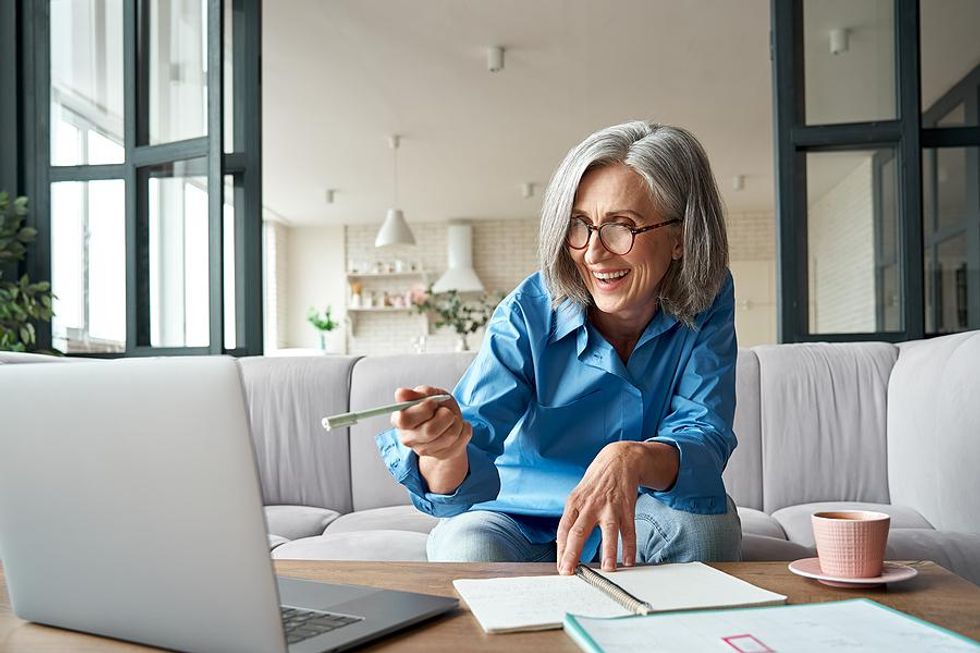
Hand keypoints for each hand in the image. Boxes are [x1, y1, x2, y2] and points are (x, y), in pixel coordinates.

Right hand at [390, 386, 470, 460]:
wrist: (448, 422)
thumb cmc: (436, 406)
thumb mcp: (428, 393)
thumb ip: (417, 394)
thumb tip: (401, 393)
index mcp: (399, 420)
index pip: (404, 420)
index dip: (422, 409)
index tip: (432, 402)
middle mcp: (408, 438)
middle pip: (429, 431)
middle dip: (445, 416)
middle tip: (445, 411)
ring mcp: (424, 450)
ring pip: (449, 436)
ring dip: (457, 422)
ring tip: (452, 418)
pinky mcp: (442, 456)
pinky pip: (461, 440)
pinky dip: (465, 429)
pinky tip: (458, 427)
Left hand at [556, 441, 641, 574]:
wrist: (618, 461)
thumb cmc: (595, 483)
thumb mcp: (577, 496)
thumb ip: (571, 519)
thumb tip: (563, 546)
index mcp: (574, 503)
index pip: (563, 529)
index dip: (561, 549)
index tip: (561, 567)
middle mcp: (590, 505)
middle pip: (579, 531)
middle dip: (573, 553)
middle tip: (569, 571)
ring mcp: (609, 506)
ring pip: (608, 530)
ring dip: (609, 551)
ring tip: (608, 569)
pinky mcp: (626, 508)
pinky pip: (629, 530)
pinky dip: (629, 546)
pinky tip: (629, 560)